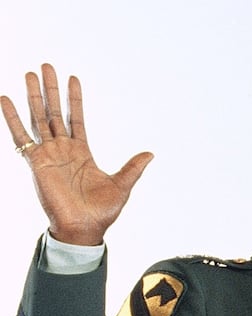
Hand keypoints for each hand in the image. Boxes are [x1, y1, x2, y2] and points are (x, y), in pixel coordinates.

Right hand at [2, 63, 151, 245]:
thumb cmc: (102, 212)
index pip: (77, 118)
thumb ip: (133, 167)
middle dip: (51, 89)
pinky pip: (21, 136)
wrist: (84, 229)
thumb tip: (151, 153)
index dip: (75, 99)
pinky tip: (5, 99)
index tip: (73, 78)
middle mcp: (63, 149)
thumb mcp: (122, 185)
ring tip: (29, 74)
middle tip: (46, 65)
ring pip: (38, 118)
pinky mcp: (36, 162)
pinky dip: (12, 118)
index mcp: (82, 152)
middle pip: (54, 112)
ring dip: (33, 96)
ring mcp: (48, 154)